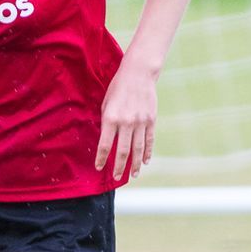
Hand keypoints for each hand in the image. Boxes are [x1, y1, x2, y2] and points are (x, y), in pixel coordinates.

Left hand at [95, 55, 158, 183]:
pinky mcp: (151, 120)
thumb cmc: (118, 87)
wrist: (139, 73)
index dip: (101, 158)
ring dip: (135, 164)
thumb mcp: (106, 103)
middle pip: (122, 151)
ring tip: (134, 175)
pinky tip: (146, 161)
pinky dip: (148, 152)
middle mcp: (126, 122)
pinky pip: (149, 140)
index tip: (99, 167)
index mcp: (111, 118)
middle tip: (117, 178)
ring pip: (138, 149)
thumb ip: (106, 122)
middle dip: (119, 167)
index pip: (105, 145)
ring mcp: (140, 122)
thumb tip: (106, 140)